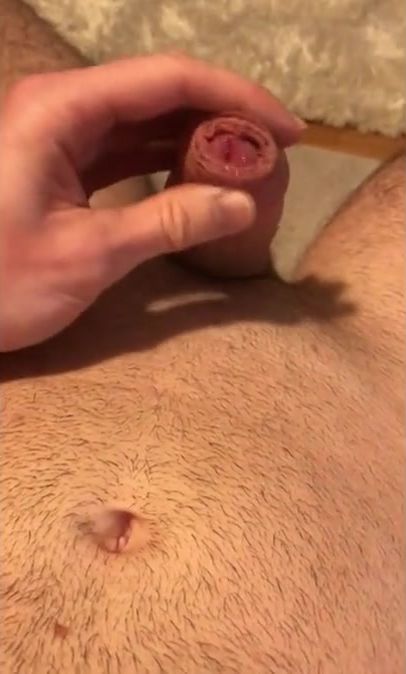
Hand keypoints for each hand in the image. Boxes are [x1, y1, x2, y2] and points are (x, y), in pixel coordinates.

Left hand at [0, 53, 302, 350]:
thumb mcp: (89, 256)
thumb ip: (169, 223)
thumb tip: (243, 205)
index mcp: (60, 110)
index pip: (168, 80)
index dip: (237, 96)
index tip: (287, 131)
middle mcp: (61, 107)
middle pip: (159, 93)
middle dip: (222, 117)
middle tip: (274, 152)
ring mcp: (59, 135)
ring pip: (145, 120)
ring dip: (198, 139)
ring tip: (247, 165)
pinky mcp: (60, 164)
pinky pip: (126, 150)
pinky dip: (167, 163)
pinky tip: (201, 179)